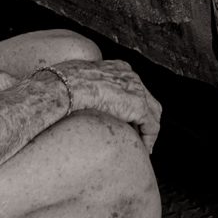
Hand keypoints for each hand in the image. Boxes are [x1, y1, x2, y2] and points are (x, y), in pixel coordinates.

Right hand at [43, 59, 162, 152]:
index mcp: (117, 68)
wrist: (66, 85)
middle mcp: (130, 76)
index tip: (127, 118)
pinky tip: (145, 149)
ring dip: (149, 129)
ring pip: (153, 112)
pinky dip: (149, 138)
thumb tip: (75, 99)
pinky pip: (151, 125)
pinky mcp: (138, 105)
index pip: (132, 86)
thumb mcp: (77, 82)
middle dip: (145, 116)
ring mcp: (136, 89)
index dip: (132, 104)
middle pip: (147, 97)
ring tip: (144, 144)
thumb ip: (84, 87)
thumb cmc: (63, 85)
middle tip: (140, 133)